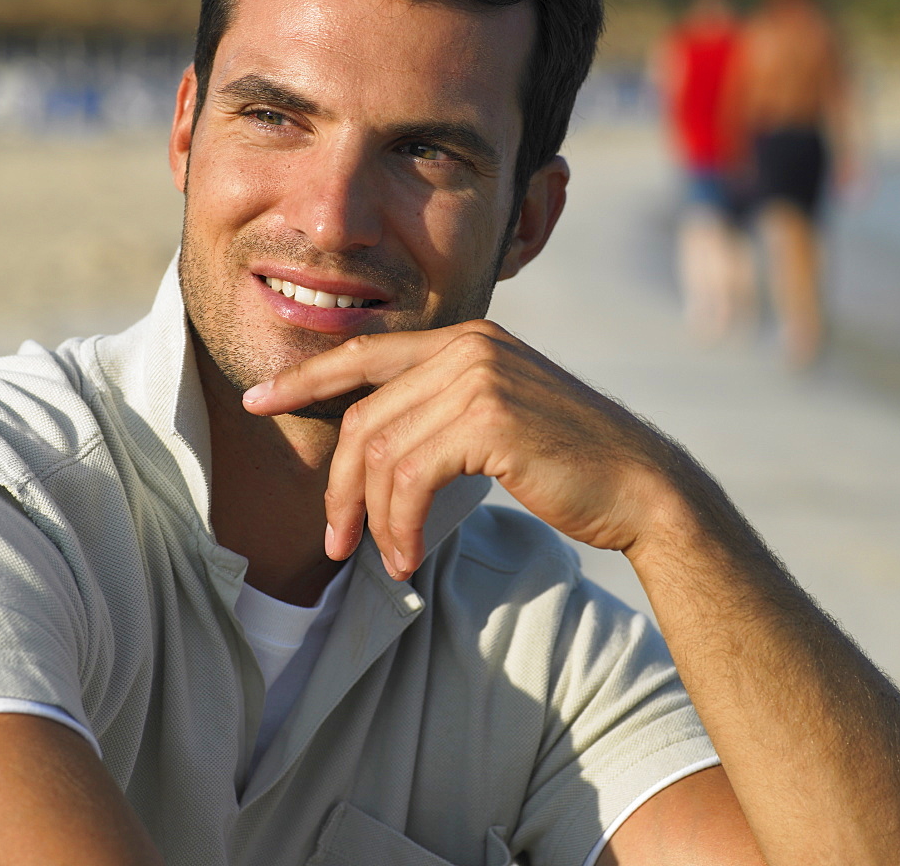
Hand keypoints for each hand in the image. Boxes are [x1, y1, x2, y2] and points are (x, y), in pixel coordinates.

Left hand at [242, 321, 670, 577]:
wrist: (641, 486)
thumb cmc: (565, 462)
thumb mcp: (496, 418)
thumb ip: (440, 409)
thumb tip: (372, 440)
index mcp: (465, 338)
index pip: (365, 352)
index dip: (306, 378)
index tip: (258, 400)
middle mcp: (467, 347)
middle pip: (364, 415)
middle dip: (338, 485)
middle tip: (335, 539)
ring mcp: (479, 378)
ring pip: (381, 451)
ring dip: (372, 518)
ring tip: (383, 559)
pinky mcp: (489, 419)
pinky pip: (410, 476)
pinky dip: (398, 524)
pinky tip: (407, 556)